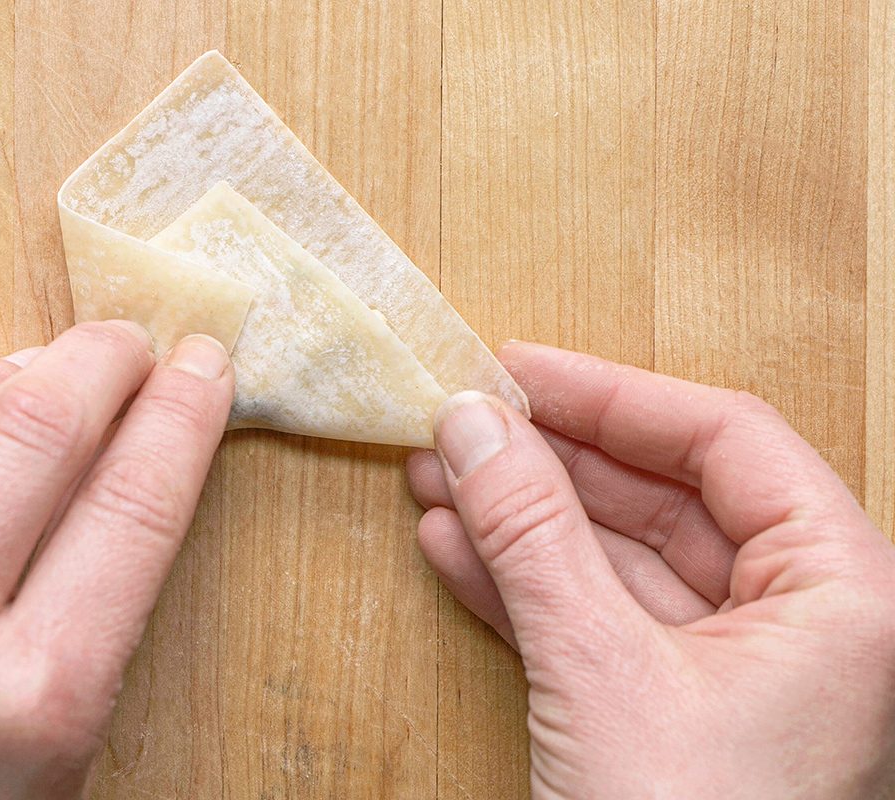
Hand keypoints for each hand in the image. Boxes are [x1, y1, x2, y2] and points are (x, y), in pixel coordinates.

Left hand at [0, 321, 233, 798]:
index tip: (203, 366)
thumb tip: (113, 469)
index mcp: (32, 701)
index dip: (182, 414)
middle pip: (34, 428)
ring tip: (34, 374)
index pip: (135, 500)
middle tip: (127, 343)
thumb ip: (90, 619)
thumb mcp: (57, 758)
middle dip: (100, 359)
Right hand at [408, 343, 894, 798]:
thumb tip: (473, 425)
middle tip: (466, 421)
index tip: (520, 366)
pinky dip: (527, 586)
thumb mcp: (601, 674)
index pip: (728, 441)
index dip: (614, 395)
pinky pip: (601, 623)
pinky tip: (458, 551)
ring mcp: (739, 673)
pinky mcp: (678, 716)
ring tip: (440, 479)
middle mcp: (806, 624)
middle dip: (553, 461)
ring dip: (525, 521)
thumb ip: (535, 538)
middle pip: (669, 497)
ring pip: (624, 561)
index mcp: (845, 595)